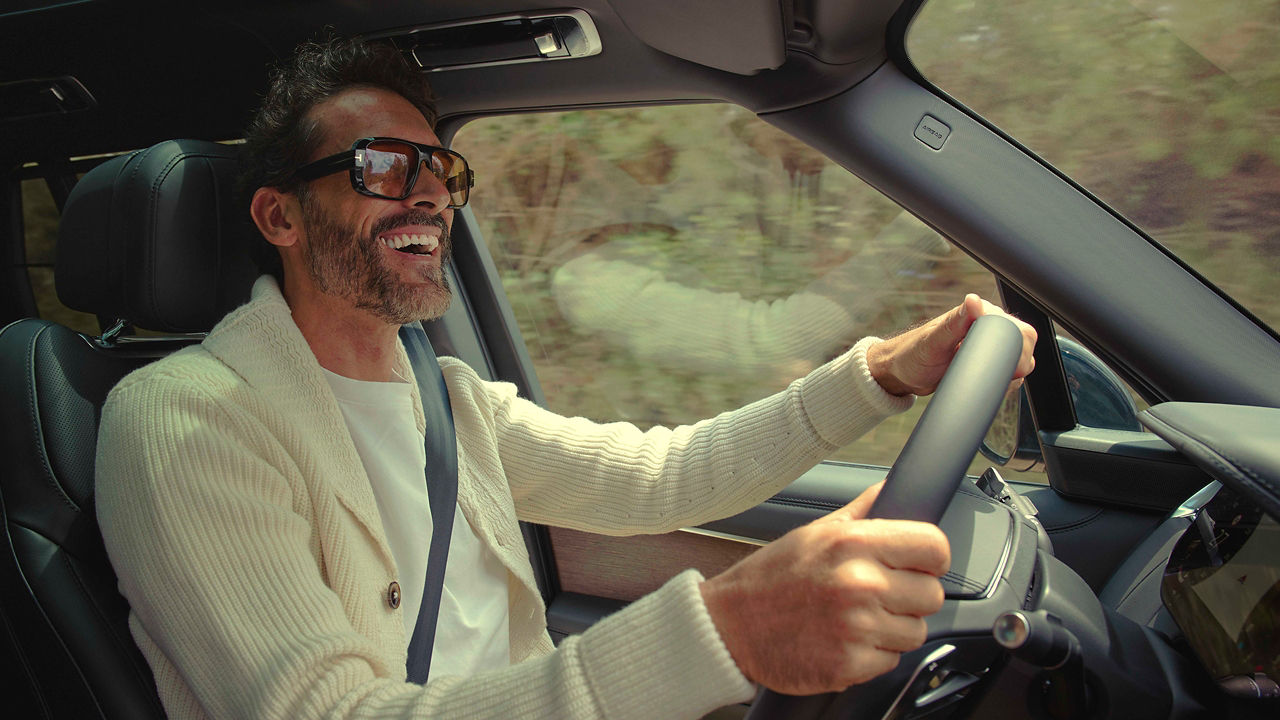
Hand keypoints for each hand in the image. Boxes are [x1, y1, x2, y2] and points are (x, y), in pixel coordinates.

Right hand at [699, 482, 948, 694]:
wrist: (728, 626)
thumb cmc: (771, 577)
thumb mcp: (814, 533)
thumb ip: (862, 512)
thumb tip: (892, 489)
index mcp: (853, 543)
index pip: (935, 547)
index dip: (930, 558)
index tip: (916, 565)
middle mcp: (858, 584)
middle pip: (932, 595)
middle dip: (909, 597)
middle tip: (877, 596)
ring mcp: (855, 628)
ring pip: (916, 633)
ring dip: (892, 630)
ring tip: (856, 619)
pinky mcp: (849, 666)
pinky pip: (890, 662)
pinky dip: (871, 657)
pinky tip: (844, 641)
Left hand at [867, 293, 1036, 396]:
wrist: (901, 374)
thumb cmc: (912, 355)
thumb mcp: (934, 342)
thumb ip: (955, 322)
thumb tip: (974, 301)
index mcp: (979, 314)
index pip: (1017, 329)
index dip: (1020, 349)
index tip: (1012, 368)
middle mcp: (986, 327)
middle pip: (1021, 346)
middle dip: (1016, 365)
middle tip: (994, 377)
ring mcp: (986, 345)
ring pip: (1017, 361)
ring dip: (1010, 375)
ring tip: (986, 381)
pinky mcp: (983, 362)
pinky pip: (1005, 372)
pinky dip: (1003, 381)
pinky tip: (989, 386)